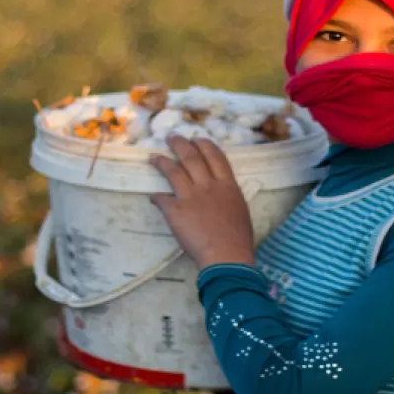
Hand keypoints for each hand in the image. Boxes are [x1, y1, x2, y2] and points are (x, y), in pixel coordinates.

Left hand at [148, 135, 254, 270]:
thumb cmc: (239, 238)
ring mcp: (190, 196)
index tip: (197, 138)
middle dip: (180, 144)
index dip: (204, 145)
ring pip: (173, 171)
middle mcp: (208, 185)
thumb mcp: (240, 210)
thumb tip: (221, 195)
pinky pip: (162, 198)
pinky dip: (156, 197)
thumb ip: (228, 197)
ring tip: (154, 157)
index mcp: (228, 185)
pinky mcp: (175, 210)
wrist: (226, 255)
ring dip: (162, 162)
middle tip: (171, 137)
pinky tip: (153, 196)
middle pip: (192, 157)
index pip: (215, 156)